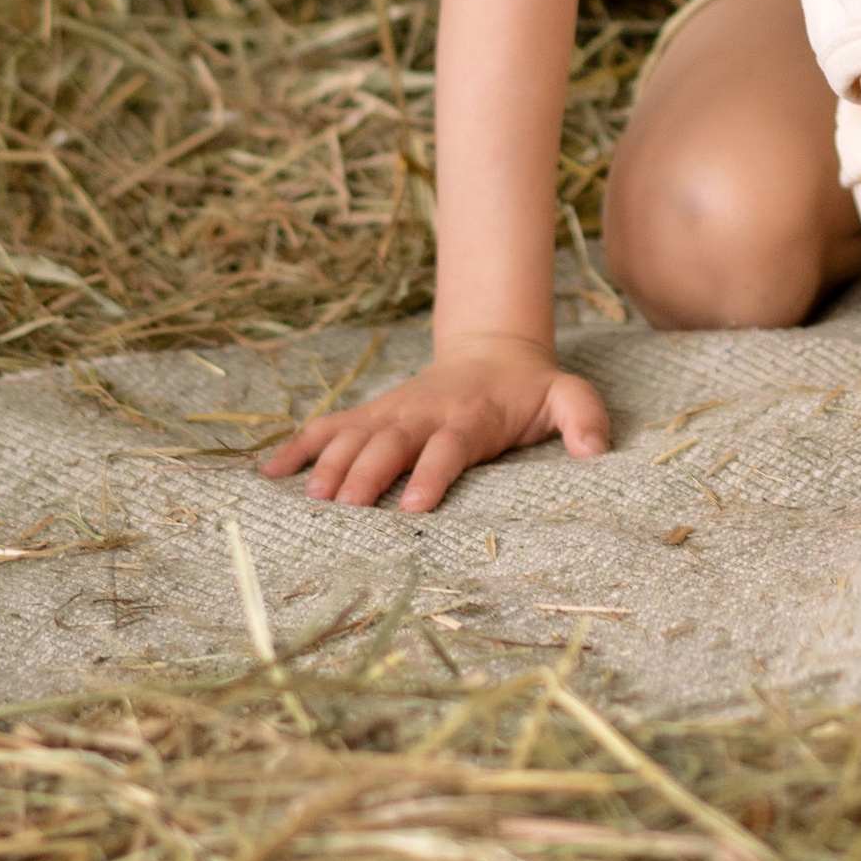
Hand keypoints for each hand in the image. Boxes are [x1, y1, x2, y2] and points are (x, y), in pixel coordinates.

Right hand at [259, 334, 609, 513]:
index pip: (448, 445)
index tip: (416, 505)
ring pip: (352, 434)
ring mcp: (391, 412)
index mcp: (470, 416)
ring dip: (328, 463)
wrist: (493, 352)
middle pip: (390, 442)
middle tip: (347, 509)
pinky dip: (296, 447)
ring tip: (309, 498)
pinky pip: (327, 427)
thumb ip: (585, 418)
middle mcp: (423, 413)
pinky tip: (266, 473)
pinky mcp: (370, 414)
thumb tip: (595, 452)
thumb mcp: (568, 396)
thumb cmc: (530, 391)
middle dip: (367, 473)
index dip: (432, 472)